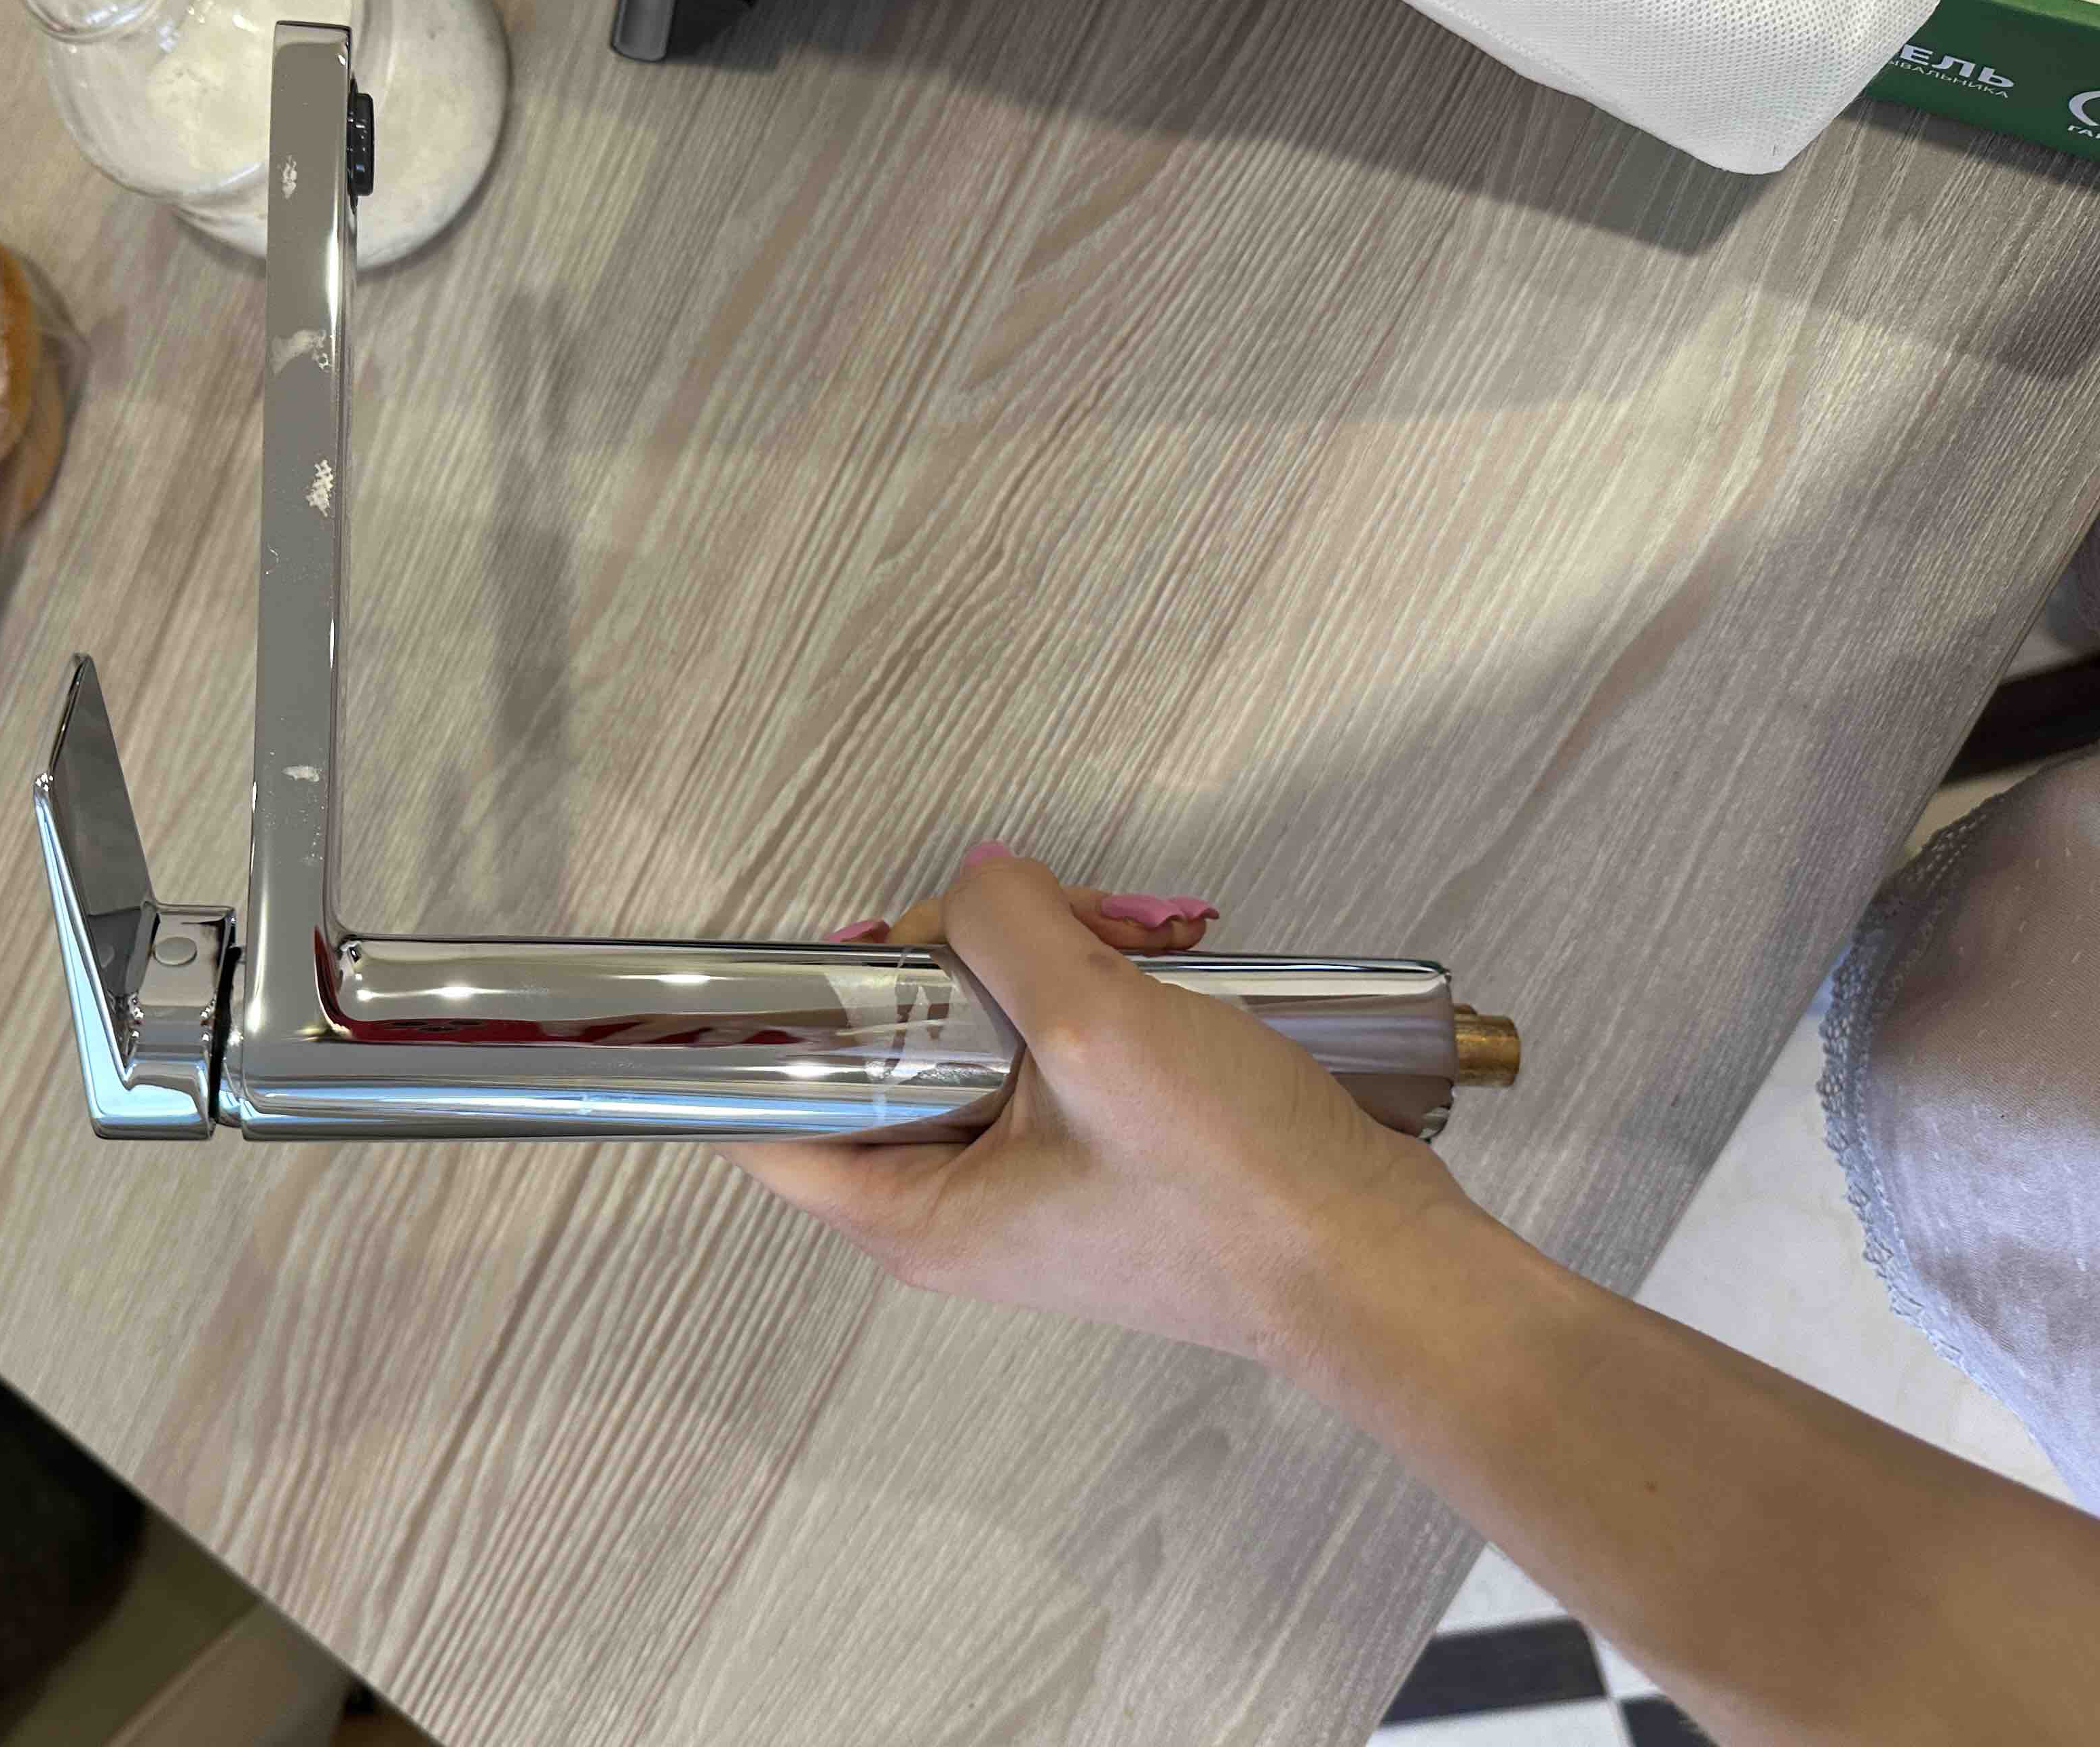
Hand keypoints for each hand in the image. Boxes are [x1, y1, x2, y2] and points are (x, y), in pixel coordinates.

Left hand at [728, 847, 1486, 1368]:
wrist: (1382, 1264)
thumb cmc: (1240, 1192)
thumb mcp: (1095, 1027)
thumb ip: (1006, 928)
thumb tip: (980, 880)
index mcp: (913, 1211)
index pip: (762, 1114)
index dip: (784, 1014)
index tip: (845, 936)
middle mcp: (957, 1203)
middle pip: (892, 1041)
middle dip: (965, 952)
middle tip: (1047, 913)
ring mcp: (1033, 1177)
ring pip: (987, 1026)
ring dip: (1053, 956)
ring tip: (1140, 931)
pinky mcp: (1100, 1150)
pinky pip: (1060, 1041)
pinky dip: (1102, 987)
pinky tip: (1168, 958)